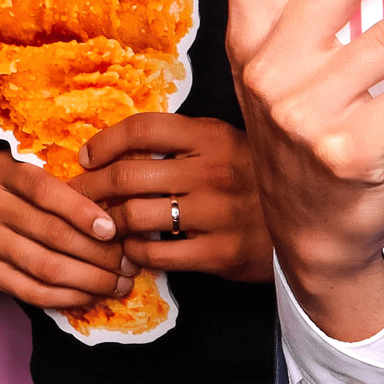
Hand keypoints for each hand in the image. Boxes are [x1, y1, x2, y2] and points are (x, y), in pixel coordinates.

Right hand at [0, 150, 135, 311]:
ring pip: (45, 265)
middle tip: (127, 264)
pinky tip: (93, 295)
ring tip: (119, 283)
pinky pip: (32, 291)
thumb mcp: (53, 173)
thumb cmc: (40, 191)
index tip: (113, 230)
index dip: (80, 211)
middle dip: (97, 252)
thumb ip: (80, 186)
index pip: (42, 190)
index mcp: (3, 168)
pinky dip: (68, 296)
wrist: (3, 211)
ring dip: (89, 279)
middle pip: (49, 232)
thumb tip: (125, 218)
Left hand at [75, 113, 271, 281]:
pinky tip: (131, 248)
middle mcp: (212, 172)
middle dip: (90, 187)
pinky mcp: (221, 253)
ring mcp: (217, 214)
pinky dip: (135, 252)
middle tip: (75, 195)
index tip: (86, 156)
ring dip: (110, 222)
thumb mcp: (225, 143)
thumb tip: (115, 144)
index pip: (142, 129)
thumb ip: (181, 139)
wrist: (307, 226)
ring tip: (102, 224)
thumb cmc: (253, 179)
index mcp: (210, 137)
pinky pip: (158, 254)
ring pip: (136, 216)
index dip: (104, 142)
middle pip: (128, 175)